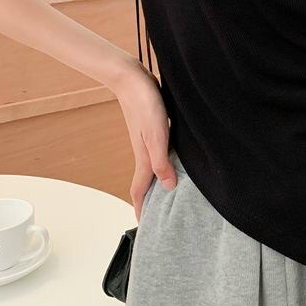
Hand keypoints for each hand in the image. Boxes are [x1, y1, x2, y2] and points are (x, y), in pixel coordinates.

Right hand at [110, 59, 178, 220]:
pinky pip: (159, 153)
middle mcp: (145, 151)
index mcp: (144, 157)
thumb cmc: (144, 104)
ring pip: (153, 167)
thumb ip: (161, 161)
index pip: (140, 190)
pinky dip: (164, 163)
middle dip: (150, 200)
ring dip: (158, 181)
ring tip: (169, 192)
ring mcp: (148, 140)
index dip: (142, 209)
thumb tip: (169, 187)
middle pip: (147, 182)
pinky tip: (174, 160)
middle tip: (159, 216)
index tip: (144, 227)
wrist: (131, 78)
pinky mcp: (153, 128)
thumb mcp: (157, 135)